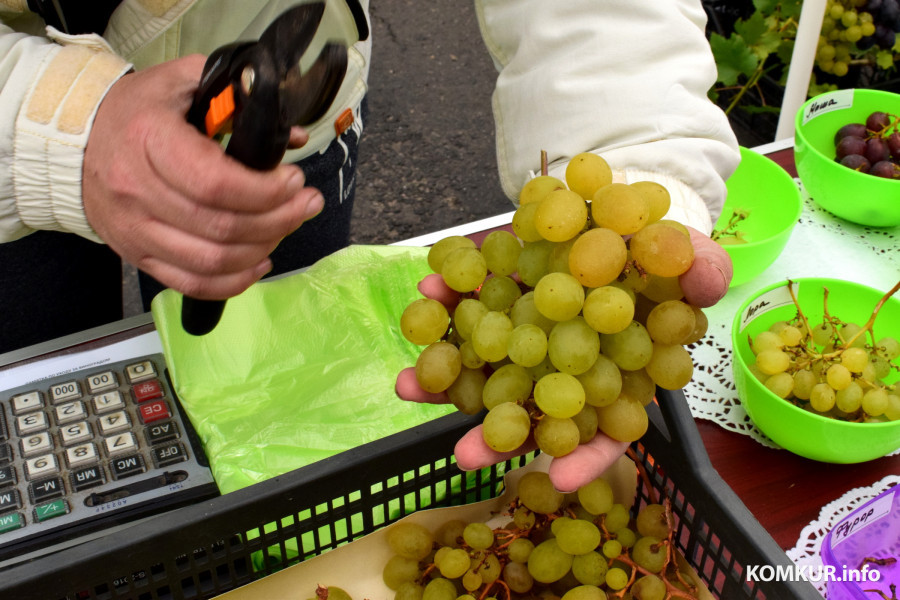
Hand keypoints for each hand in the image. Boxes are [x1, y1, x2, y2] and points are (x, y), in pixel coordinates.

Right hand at [83, 55, 323, 299]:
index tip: (294, 181)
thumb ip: (236, 97)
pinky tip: (260, 261)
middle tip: (306, 204)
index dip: (264, 191)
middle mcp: (137, 192)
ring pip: (212, 261)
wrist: (72, 144)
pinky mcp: (138, 256)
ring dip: (263, 248)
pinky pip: (192, 284)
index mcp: (148, 141)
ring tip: (288, 226)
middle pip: (221, 227)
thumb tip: (292, 135)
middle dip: (279, 219)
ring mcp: (135, 230)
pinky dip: (234, 281)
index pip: (215, 184)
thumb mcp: (180, 83)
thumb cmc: (135, 112)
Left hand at [395, 227, 731, 491]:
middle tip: (465, 455)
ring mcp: (526, 334)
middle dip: (498, 435)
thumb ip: (699, 271)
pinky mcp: (498, 298)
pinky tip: (427, 294)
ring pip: (486, 369)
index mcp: (617, 373)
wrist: (619, 209)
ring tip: (408, 386)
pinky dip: (445, 305)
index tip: (557, 481)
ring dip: (445, 381)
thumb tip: (703, 278)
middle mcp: (565, 364)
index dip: (587, 458)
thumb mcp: (688, 256)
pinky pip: (468, 308)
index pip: (607, 431)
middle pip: (533, 413)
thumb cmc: (660, 247)